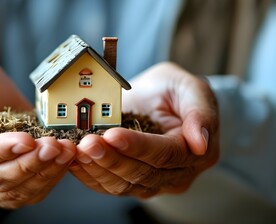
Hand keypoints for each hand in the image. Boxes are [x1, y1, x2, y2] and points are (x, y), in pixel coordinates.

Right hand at [0, 56, 75, 208]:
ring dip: (44, 173)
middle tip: (55, 146)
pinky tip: (64, 162)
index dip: (2, 150)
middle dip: (30, 162)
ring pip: (14, 191)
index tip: (27, 139)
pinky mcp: (5, 188)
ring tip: (65, 152)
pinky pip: (27, 194)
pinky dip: (48, 180)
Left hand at [69, 62, 218, 197]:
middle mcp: (176, 174)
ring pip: (122, 184)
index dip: (138, 146)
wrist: (157, 102)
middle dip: (111, 158)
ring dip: (97, 168)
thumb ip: (200, 111)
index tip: (113, 134)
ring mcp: (153, 183)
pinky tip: (74, 161)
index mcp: (195, 153)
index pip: (165, 154)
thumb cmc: (173, 92)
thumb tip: (200, 143)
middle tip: (87, 142)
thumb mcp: (190, 88)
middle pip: (141, 173)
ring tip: (77, 150)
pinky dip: (89, 175)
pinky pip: (108, 186)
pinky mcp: (131, 184)